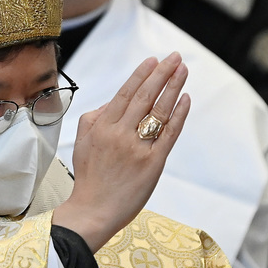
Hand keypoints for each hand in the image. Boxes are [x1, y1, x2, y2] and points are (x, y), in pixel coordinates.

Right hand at [52, 54, 188, 251]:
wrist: (93, 210)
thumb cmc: (89, 178)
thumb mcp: (82, 143)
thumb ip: (93, 118)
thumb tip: (112, 102)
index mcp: (101, 126)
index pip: (126, 93)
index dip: (141, 75)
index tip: (153, 60)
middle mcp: (120, 133)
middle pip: (145, 96)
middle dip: (161, 73)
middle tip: (174, 57)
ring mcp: (137, 147)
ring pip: (158, 110)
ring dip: (173, 87)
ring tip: (183, 70)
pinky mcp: (153, 163)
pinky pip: (169, 133)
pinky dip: (178, 114)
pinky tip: (185, 99)